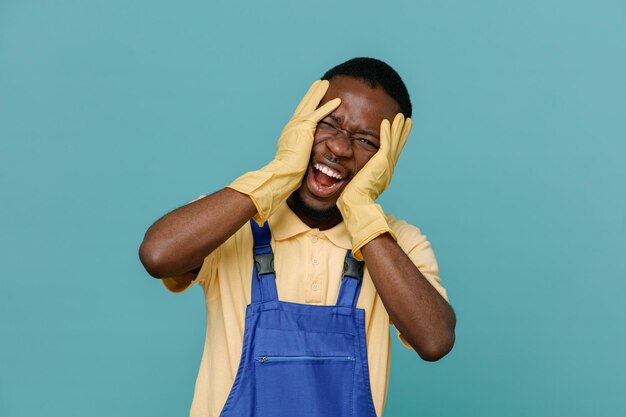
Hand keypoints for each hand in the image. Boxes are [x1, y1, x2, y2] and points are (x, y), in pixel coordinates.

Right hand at [228, 80, 340, 223]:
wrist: (283, 171)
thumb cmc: (288, 171)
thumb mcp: (295, 158)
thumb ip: (300, 152)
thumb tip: (304, 157)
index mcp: (289, 131)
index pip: (300, 115)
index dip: (306, 105)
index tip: (311, 98)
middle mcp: (292, 125)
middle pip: (303, 104)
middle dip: (311, 93)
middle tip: (318, 83)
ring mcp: (297, 125)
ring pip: (310, 104)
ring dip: (318, 93)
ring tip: (325, 83)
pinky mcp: (305, 128)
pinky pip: (319, 113)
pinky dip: (328, 106)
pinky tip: (337, 101)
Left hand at [337, 113, 411, 259]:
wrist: (357, 203)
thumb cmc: (354, 197)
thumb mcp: (360, 182)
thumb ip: (362, 174)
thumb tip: (358, 173)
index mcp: (384, 172)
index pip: (392, 152)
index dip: (397, 141)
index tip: (399, 131)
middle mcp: (388, 167)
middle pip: (398, 145)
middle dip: (402, 132)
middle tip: (406, 120)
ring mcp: (386, 164)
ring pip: (394, 142)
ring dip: (398, 128)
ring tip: (401, 117)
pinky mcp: (381, 162)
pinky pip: (386, 143)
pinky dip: (387, 132)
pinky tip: (387, 122)